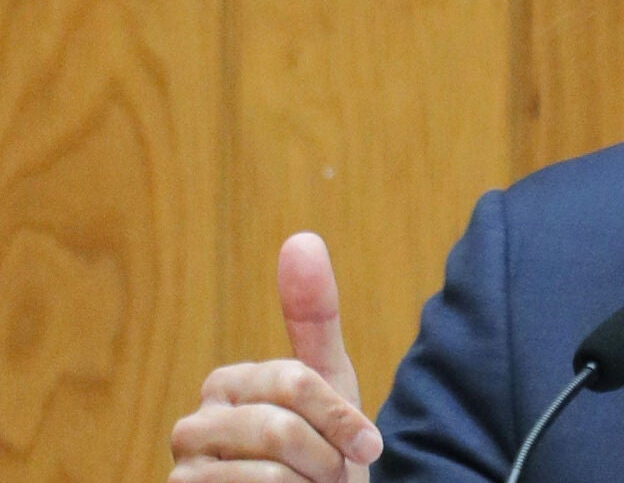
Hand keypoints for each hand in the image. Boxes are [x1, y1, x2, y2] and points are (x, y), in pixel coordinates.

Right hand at [170, 234, 381, 482]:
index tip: (366, 446)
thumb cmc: (320, 452)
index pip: (296, 383)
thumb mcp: (330, 384)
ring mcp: (184, 469)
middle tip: (330, 475)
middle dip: (324, 459)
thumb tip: (301, 238)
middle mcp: (194, 422)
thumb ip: (314, 316)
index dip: (341, 420)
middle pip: (281, 430)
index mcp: (229, 383)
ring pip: (268, 474)